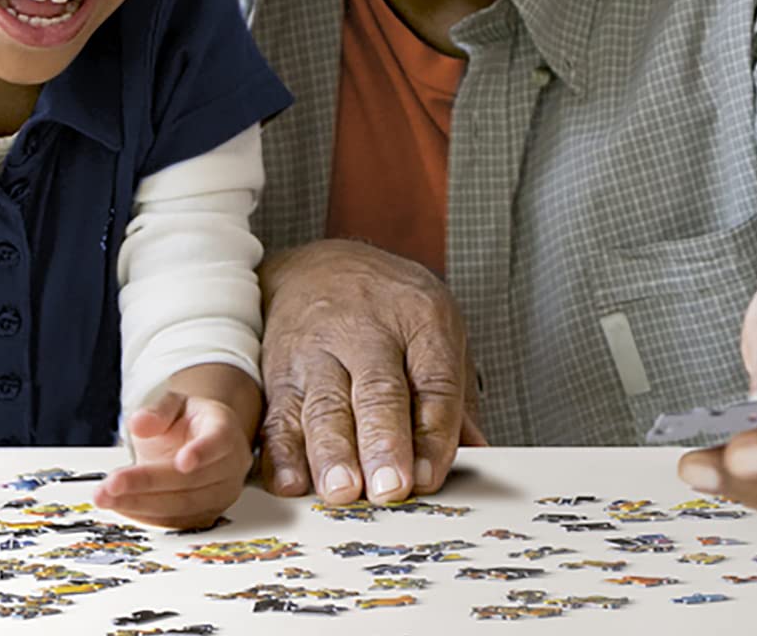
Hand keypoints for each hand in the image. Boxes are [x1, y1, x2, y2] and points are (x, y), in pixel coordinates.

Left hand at [96, 386, 253, 528]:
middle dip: (148, 483)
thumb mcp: (173, 405)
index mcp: (224, 430)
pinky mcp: (206, 515)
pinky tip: (120, 505)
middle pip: (191, 481)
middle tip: (112, 483)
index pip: (218, 442)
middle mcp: (230, 466)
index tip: (182, 462)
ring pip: (182, 506)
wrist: (198, 443)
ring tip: (106, 497)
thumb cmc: (187, 423)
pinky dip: (144, 515)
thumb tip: (139, 423)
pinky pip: (176, 521)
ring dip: (140, 503)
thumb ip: (157, 411)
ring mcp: (220, 494)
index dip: (202, 452)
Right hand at [257, 240, 484, 505]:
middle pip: (378, 392)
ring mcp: (317, 350)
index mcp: (421, 318)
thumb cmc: (389, 310)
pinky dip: (281, 453)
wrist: (315, 267)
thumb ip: (454, 398)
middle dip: (382, 442)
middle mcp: (367, 330)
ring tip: (341, 490)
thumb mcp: (435, 329)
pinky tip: (291, 483)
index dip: (433, 433)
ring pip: (324, 405)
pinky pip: (278, 415)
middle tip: (390, 487)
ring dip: (332, 452)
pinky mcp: (278, 372)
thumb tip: (478, 456)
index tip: (429, 478)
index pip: (434, 381)